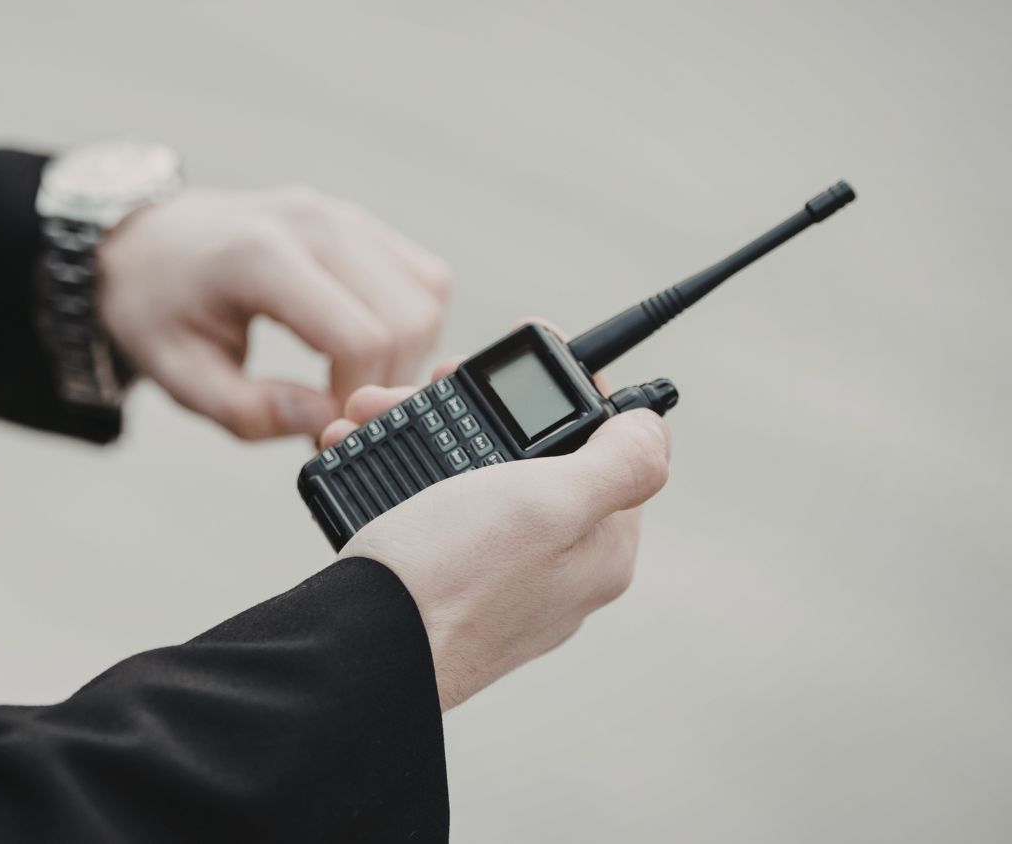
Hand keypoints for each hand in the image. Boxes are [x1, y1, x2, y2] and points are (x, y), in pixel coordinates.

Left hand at [96, 186, 451, 439]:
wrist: (145, 241)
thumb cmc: (156, 310)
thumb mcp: (180, 375)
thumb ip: (251, 410)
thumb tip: (328, 424)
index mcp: (262, 257)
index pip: (359, 337)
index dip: (355, 399)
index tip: (323, 432)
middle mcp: (315, 223)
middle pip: (408, 316)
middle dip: (388, 382)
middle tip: (342, 417)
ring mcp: (342, 214)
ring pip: (429, 293)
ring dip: (408, 353)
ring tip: (351, 385)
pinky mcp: (359, 221)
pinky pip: (423, 275)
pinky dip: (411, 322)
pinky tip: (362, 350)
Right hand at [322, 348, 670, 710]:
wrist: (358, 651)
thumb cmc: (451, 579)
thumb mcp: (550, 503)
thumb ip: (619, 461)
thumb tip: (654, 427)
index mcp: (599, 546)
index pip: (605, 441)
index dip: (560, 388)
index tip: (507, 360)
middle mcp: (555, 567)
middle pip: (528, 452)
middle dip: (470, 405)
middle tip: (424, 382)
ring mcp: (497, 580)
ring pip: (470, 475)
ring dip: (421, 430)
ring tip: (368, 414)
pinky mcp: (442, 587)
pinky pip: (429, 511)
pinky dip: (396, 475)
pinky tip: (357, 455)